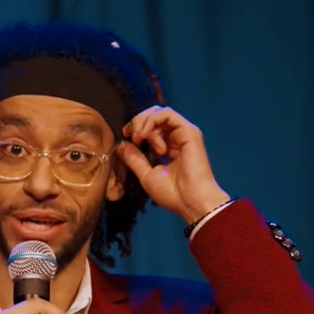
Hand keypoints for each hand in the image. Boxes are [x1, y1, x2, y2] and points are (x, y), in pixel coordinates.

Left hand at [115, 106, 231, 225]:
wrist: (191, 200)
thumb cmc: (172, 193)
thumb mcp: (146, 175)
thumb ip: (134, 159)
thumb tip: (122, 145)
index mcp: (168, 148)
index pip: (151, 128)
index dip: (136, 127)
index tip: (126, 136)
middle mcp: (176, 138)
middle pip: (155, 116)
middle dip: (138, 121)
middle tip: (131, 135)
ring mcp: (183, 133)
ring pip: (159, 113)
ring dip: (144, 122)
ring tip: (139, 138)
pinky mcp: (189, 131)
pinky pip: (167, 114)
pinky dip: (152, 120)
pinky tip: (144, 134)